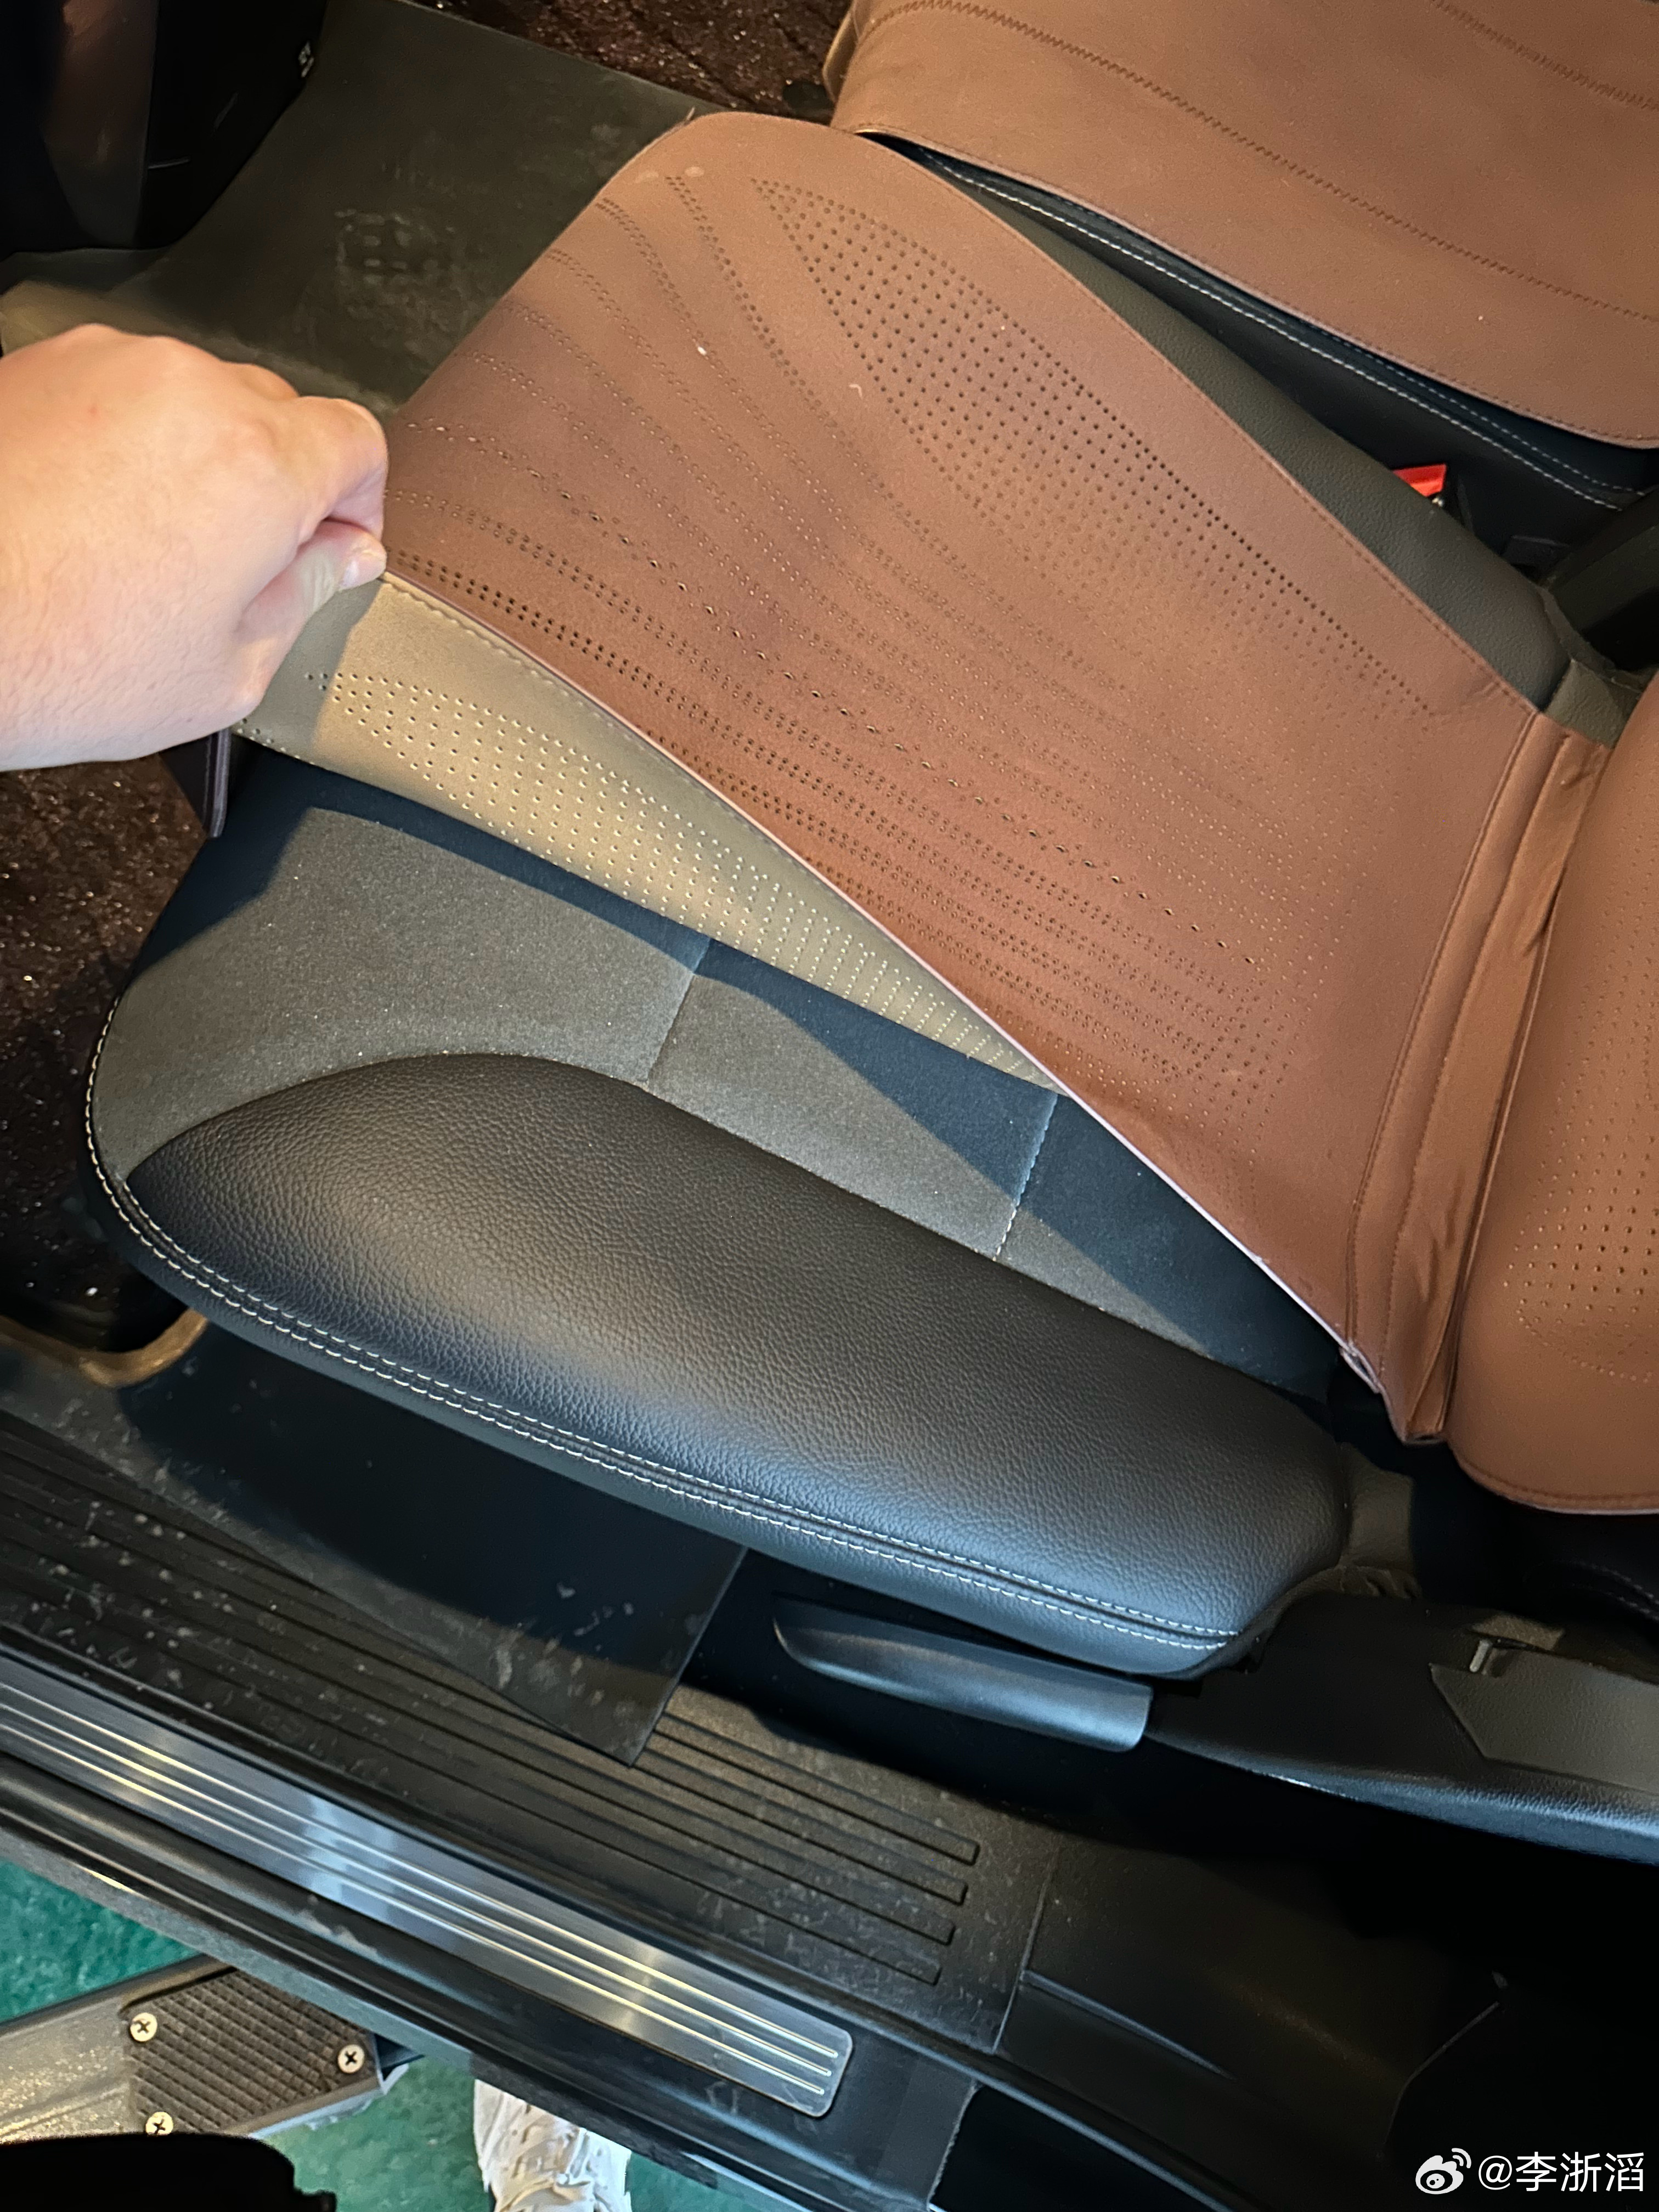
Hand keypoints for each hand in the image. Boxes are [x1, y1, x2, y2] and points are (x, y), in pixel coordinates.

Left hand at [0, 323, 387, 768]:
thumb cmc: (61, 659)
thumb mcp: (227, 673)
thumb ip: (306, 599)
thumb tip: (342, 558)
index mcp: (261, 467)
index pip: (359, 442)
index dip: (356, 501)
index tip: (331, 542)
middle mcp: (191, 395)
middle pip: (280, 415)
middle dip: (277, 483)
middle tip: (237, 563)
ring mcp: (112, 369)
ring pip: (198, 400)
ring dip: (198, 459)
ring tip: (148, 544)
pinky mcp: (44, 366)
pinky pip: (121, 395)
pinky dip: (126, 443)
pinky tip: (93, 515)